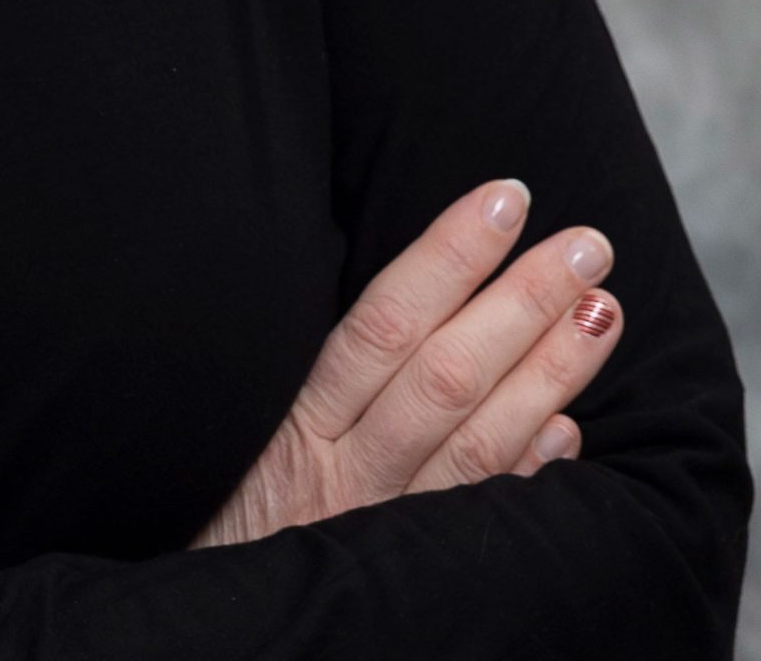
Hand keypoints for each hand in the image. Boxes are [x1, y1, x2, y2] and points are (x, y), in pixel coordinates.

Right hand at [190, 177, 621, 548]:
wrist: (214, 621)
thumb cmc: (230, 498)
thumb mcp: (241, 421)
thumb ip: (314, 370)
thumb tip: (409, 287)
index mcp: (299, 423)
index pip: (385, 323)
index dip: (447, 257)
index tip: (504, 198)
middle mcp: (345, 475)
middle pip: (445, 377)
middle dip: (521, 304)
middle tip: (586, 247)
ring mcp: (383, 528)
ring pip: (477, 445)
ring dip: (548, 374)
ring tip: (604, 311)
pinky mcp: (412, 575)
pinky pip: (483, 524)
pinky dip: (527, 473)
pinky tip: (571, 429)